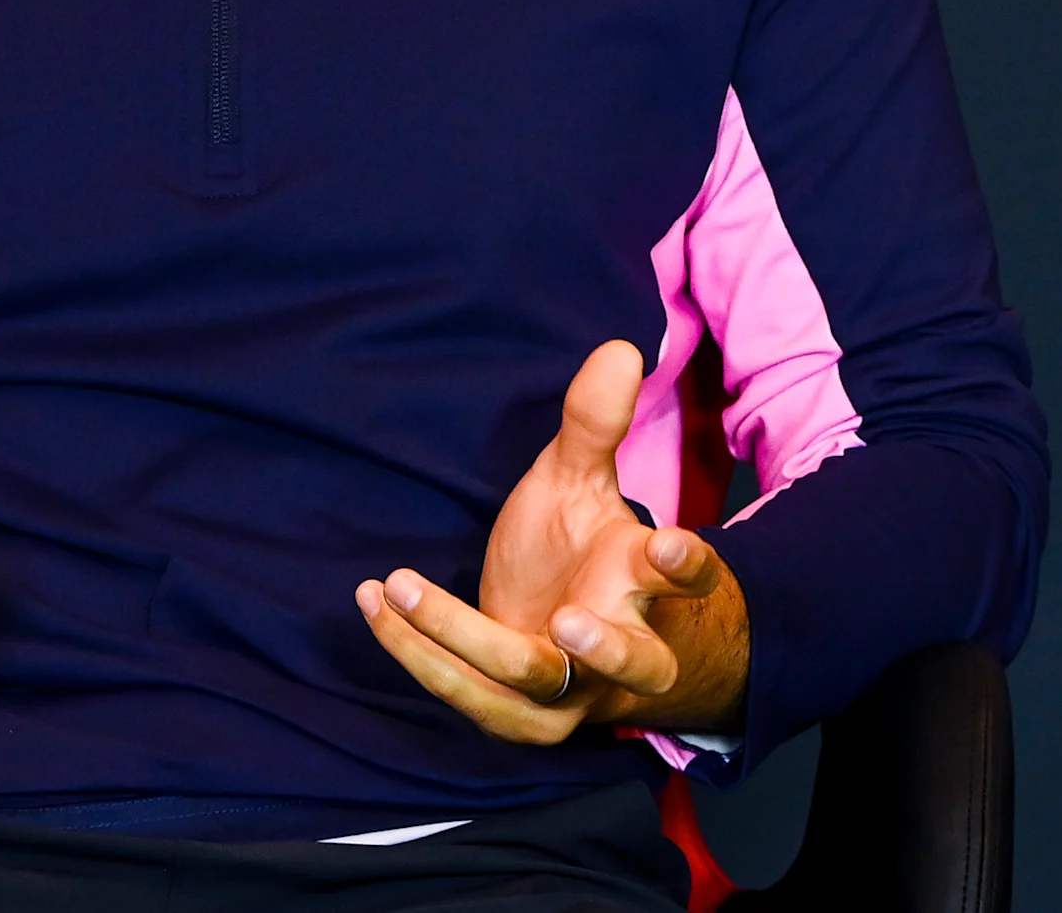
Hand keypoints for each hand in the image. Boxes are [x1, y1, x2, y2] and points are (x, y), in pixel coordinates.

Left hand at [357, 339, 750, 743]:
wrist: (567, 637)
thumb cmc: (585, 552)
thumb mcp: (582, 483)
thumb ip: (595, 424)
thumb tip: (617, 348)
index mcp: (646, 586)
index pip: (686, 581)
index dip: (686, 566)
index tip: (670, 545)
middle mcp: (624, 650)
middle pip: (637, 665)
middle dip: (610, 650)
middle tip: (571, 620)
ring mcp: (570, 693)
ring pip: (534, 686)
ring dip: (469, 646)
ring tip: (408, 591)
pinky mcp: (514, 714)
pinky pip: (466, 691)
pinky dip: (415, 648)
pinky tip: (374, 601)